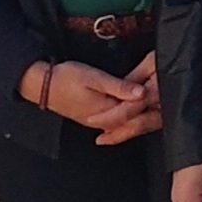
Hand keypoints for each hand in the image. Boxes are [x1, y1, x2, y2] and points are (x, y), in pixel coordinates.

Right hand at [27, 54, 153, 142]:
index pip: (136, 109)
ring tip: (150, 91)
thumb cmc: (66, 78)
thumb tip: (142, 93)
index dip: (149, 95)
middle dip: (147, 104)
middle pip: (134, 117)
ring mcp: (99, 123)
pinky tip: (133, 100)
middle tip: (157, 86)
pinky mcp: (95, 119)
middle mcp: (104, 122)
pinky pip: (117, 118)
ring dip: (138, 108)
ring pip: (126, 119)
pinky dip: (126, 110)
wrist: (43, 86)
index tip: (158, 82)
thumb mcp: (95, 78)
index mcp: (107, 112)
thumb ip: (119, 87)